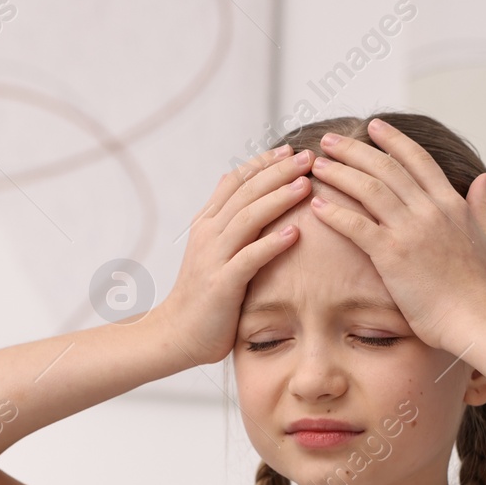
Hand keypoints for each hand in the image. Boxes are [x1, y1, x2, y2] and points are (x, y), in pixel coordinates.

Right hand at [159, 145, 314, 365]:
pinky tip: (295, 232)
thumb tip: (229, 182)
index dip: (263, 163)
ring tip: (306, 184)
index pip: (236, 181)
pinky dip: (271, 244)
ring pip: (248, 218)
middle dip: (278, 172)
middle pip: (245, 192)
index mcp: (207, 223)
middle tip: (308, 156)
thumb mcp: (210, 249)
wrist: (177, 334)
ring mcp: (213, 258)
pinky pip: (249, 259)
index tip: (290, 150)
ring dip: (278, 198)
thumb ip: (222, 218)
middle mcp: (208, 234)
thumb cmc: (203, 295)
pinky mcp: (222, 285)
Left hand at [304, 118, 485, 351]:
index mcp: (450, 202)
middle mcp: (429, 209)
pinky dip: (335, 213)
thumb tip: (485, 177)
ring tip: (317, 165)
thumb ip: (481, 203)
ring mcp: (410, 230)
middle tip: (330, 140)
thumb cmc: (477, 285)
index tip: (374, 126)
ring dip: (339, 173)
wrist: (472, 318)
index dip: (393, 140)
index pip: (417, 159)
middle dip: (354, 149)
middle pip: (386, 167)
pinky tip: (317, 205)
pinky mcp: (391, 254)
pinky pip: (357, 225)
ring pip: (368, 189)